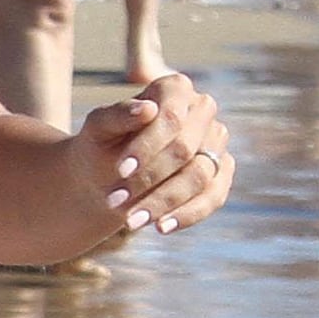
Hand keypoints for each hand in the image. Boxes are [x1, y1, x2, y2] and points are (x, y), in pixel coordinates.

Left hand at [80, 71, 233, 238]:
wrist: (106, 175)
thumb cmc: (101, 144)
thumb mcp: (97, 129)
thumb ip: (116, 115)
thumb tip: (146, 109)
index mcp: (174, 89)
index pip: (171, 117)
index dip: (147, 146)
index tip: (120, 170)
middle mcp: (202, 111)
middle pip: (185, 149)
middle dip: (149, 179)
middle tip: (114, 202)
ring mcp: (216, 142)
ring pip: (200, 176)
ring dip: (163, 202)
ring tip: (130, 221)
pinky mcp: (221, 173)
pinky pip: (214, 197)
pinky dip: (188, 215)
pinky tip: (161, 228)